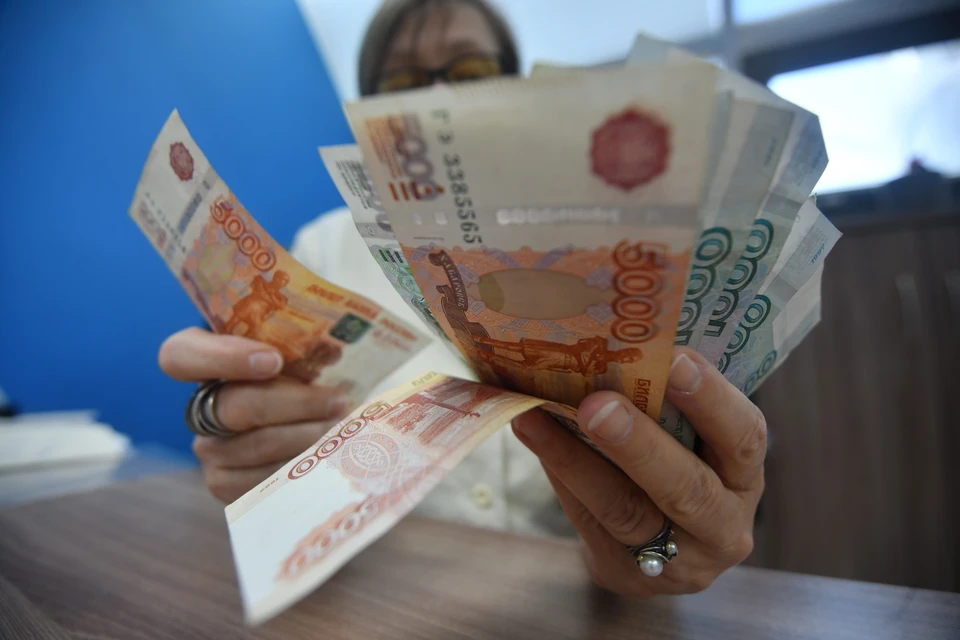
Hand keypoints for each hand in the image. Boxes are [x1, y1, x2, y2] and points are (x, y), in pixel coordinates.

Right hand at [159, 327, 349, 502]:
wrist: (307, 421)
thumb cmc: (300, 373)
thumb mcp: (294, 351)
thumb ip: (300, 345)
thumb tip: (331, 350)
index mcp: (201, 361)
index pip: (180, 356)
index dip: (223, 358)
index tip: (273, 360)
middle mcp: (199, 408)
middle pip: (234, 408)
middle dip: (293, 404)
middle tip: (337, 401)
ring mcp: (211, 450)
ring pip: (255, 447)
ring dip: (307, 438)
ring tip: (345, 430)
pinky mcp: (227, 485)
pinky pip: (262, 483)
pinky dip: (302, 469)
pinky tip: (332, 458)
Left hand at [511, 347, 764, 596]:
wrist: (658, 546)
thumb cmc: (675, 464)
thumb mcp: (689, 438)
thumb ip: (664, 403)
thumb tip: (605, 347)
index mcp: (744, 476)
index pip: (743, 437)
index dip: (711, 398)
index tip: (674, 358)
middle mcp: (723, 526)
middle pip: (686, 488)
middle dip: (638, 444)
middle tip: (597, 403)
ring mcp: (677, 562)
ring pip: (624, 511)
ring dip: (575, 461)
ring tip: (535, 418)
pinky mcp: (626, 575)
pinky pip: (588, 522)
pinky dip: (558, 475)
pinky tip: (531, 436)